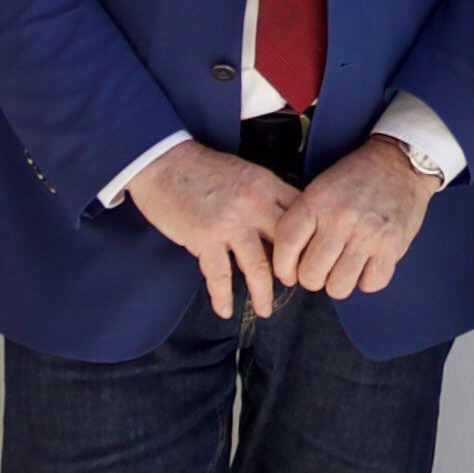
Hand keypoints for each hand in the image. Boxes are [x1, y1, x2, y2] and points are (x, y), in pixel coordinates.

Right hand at [127, 141, 294, 316]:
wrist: (163, 162)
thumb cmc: (202, 168)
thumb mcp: (245, 173)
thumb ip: (265, 196)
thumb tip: (280, 226)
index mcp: (267, 186)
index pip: (301, 216)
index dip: (309, 240)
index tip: (309, 258)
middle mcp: (254, 205)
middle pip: (288, 245)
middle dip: (293, 271)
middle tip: (294, 286)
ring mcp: (230, 223)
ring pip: (259, 268)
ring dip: (263, 294)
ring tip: (265, 310)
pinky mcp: (205, 238)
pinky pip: (219, 276)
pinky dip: (222, 297)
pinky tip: (225, 310)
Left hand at [272, 136, 437, 299]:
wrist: (399, 163)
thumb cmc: (356, 178)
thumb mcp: (320, 188)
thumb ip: (304, 221)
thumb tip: (289, 262)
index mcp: (316, 201)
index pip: (286, 245)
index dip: (283, 268)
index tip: (289, 274)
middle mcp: (341, 218)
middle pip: (311, 274)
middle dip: (313, 279)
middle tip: (321, 270)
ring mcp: (368, 234)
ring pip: (339, 286)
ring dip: (338, 284)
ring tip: (343, 270)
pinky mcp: (392, 246)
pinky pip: (370, 284)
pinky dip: (366, 281)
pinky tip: (366, 266)